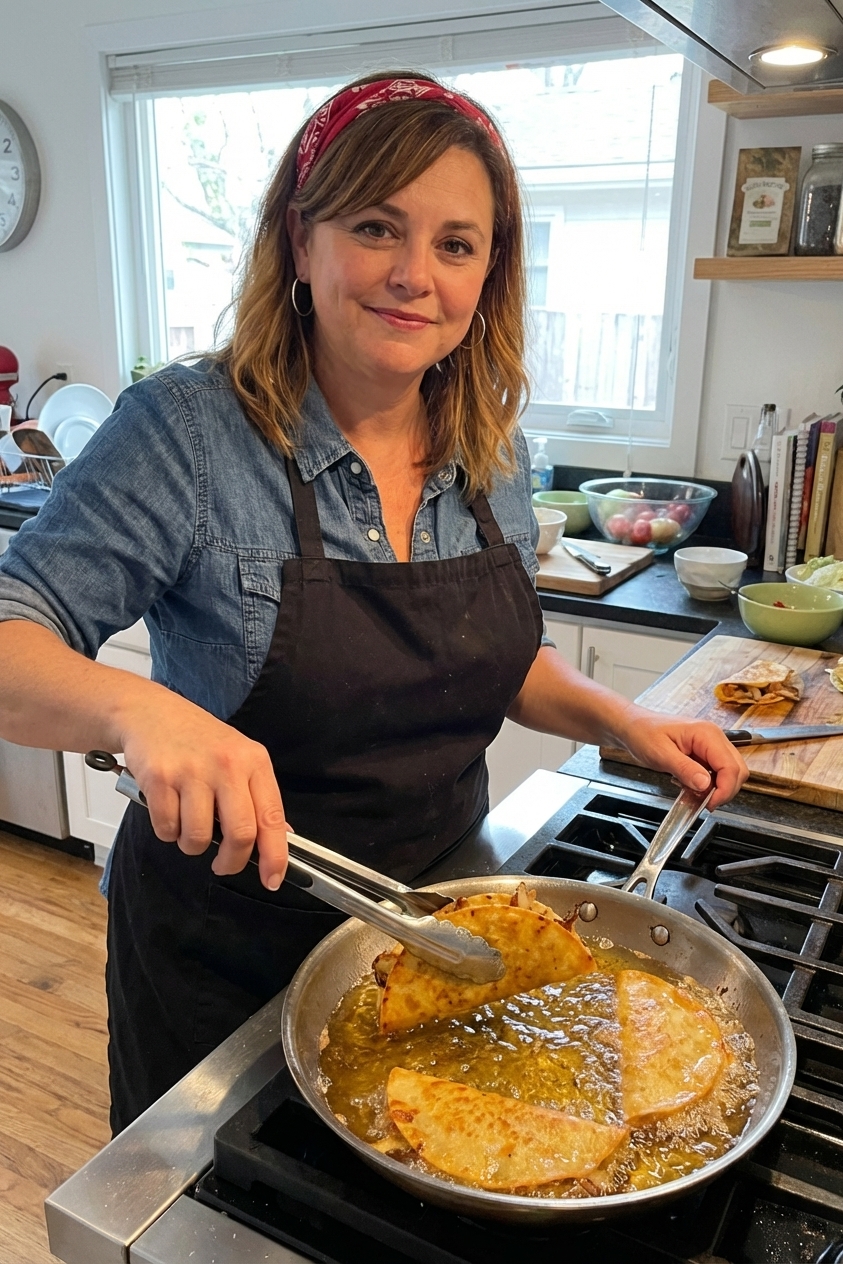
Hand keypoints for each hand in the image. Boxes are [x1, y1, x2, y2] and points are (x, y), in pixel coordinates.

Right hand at [120, 688, 288, 889]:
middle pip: (240, 835)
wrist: (151, 712)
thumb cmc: (197, 739)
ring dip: (191, 845)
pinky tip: (168, 810)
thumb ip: (258, 796)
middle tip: (223, 864)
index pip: (272, 818)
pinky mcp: (159, 778)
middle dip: (231, 862)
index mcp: (254, 761)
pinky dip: (167, 831)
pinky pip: (167, 829)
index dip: (275, 856)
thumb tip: (280, 836)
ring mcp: (192, 771)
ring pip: (198, 838)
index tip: (272, 879)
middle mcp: (227, 765)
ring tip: (188, 824)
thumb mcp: (238, 757)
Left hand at [614, 706, 747, 808]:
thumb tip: (705, 784)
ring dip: (717, 789)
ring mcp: (711, 745)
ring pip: (730, 773)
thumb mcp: (660, 754)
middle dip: (725, 791)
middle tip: (704, 803)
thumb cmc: (643, 733)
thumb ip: (684, 769)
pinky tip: (691, 787)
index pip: (731, 766)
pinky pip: (717, 773)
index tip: (710, 804)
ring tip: (695, 795)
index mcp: (706, 734)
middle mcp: (714, 737)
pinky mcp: (705, 753)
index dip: (725, 789)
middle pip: (737, 770)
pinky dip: (709, 785)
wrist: (633, 726)